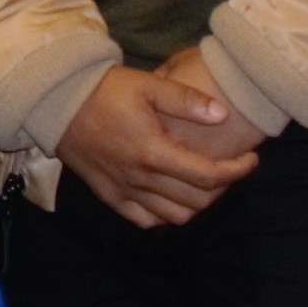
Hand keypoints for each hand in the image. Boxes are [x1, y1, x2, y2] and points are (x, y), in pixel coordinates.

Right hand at [60, 64, 256, 229]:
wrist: (57, 104)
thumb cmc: (104, 90)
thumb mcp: (149, 85)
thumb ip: (187, 101)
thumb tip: (222, 114)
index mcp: (153, 152)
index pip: (209, 176)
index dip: (238, 171)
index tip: (251, 159)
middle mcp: (140, 179)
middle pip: (197, 201)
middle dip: (223, 187)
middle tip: (231, 168)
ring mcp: (123, 192)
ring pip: (175, 217)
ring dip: (198, 204)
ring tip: (205, 182)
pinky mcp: (110, 197)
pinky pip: (146, 221)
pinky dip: (166, 215)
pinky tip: (173, 195)